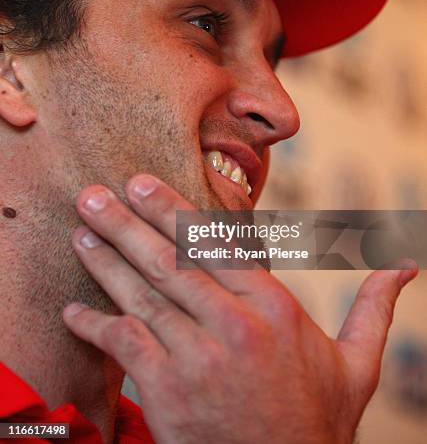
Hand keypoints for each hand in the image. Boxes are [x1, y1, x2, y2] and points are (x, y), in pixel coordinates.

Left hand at [63, 174, 416, 443]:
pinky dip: (95, 326)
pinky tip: (72, 312)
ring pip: (143, 296)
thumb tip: (405, 268)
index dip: (174, 211)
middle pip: (172, 262)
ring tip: (81, 233)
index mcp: (275, 309)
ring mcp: (199, 359)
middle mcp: (235, 326)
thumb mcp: (356, 365)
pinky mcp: (169, 393)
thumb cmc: (316, 422)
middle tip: (95, 195)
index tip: (142, 185)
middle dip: (128, 223)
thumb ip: (374, 309)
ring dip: (106, 262)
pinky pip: (125, 346)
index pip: (216, 245)